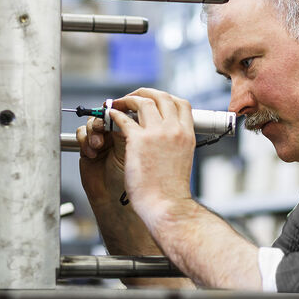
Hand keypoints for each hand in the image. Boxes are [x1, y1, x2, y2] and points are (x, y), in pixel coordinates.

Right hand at [77, 114, 126, 207]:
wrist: (118, 199)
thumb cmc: (134, 179)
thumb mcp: (135, 147)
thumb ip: (129, 127)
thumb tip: (124, 109)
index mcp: (133, 131)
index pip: (123, 111)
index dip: (118, 107)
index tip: (114, 107)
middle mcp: (116, 134)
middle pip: (105, 114)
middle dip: (103, 118)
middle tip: (104, 125)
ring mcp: (102, 141)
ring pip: (92, 123)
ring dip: (93, 131)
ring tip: (99, 145)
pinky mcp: (88, 149)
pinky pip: (81, 135)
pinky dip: (85, 140)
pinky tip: (93, 153)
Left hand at [107, 88, 196, 226]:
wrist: (167, 205)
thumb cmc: (172, 189)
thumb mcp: (183, 158)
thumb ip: (176, 142)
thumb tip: (164, 136)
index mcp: (187, 134)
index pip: (181, 103)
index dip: (166, 98)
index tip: (155, 101)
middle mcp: (174, 130)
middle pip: (161, 96)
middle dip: (145, 92)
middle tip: (134, 97)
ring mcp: (156, 134)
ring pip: (142, 102)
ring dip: (128, 99)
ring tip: (119, 104)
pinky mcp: (138, 141)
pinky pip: (124, 118)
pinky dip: (115, 114)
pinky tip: (111, 116)